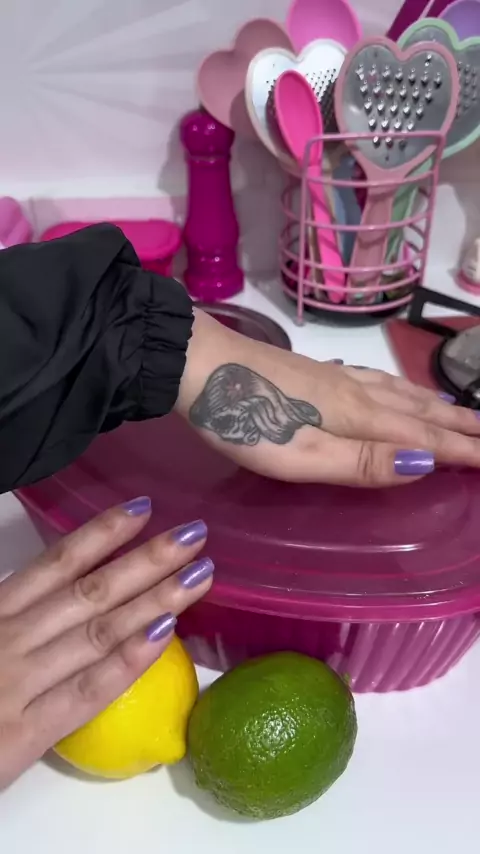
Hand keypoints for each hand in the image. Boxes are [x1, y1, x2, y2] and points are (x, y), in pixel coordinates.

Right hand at [0, 498, 212, 789]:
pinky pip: (88, 691)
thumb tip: (62, 574)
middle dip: (148, 561)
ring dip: (155, 601)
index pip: (57, 562)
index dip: (103, 533)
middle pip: (91, 592)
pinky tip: (166, 634)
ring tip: (200, 575)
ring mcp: (21, 682)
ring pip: (100, 633)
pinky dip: (129, 662)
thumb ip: (14, 602)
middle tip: (195, 534)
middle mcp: (10, 636)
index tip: (145, 508)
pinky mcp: (27, 732)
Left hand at [177, 310, 479, 486]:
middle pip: (418, 411)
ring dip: (433, 407)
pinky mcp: (314, 372)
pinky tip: (392, 388)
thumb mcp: (299, 455)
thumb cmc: (243, 419)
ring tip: (458, 414)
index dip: (462, 449)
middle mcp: (355, 392)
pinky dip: (399, 389)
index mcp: (357, 416)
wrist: (196, 364)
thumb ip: (361, 462)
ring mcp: (333, 378)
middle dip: (459, 426)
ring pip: (398, 393)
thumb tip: (425, 463)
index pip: (423, 436)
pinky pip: (375, 381)